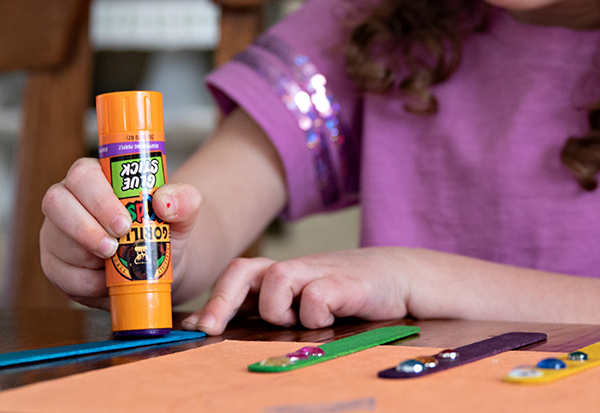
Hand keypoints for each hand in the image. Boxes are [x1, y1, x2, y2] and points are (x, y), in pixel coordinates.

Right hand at [39, 158, 201, 309]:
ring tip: (115, 262)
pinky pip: (60, 274)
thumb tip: (165, 202)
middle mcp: (69, 200)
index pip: (83, 174)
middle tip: (116, 245)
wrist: (160, 264)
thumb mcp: (182, 214)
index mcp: (97, 177)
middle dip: (86, 227)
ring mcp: (57, 232)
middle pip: (56, 202)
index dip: (99, 198)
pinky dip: (87, 282)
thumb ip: (185, 200)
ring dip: (88, 256)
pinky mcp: (55, 263)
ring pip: (55, 240)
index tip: (124, 223)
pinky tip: (107, 280)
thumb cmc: (163, 229)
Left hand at [181, 248, 413, 335]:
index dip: (214, 300)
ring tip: (299, 322)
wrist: (403, 277)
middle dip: (223, 300)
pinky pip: (316, 297)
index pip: (238, 274)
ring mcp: (320, 271)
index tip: (196, 329)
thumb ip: (269, 313)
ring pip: (277, 278)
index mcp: (284, 275)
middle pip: (245, 269)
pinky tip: (332, 320)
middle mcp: (296, 269)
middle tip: (212, 328)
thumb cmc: (349, 296)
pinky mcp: (346, 282)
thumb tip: (210, 329)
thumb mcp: (307, 305)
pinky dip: (317, 314)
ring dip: (279, 308)